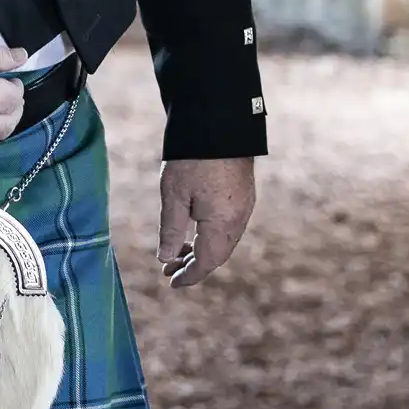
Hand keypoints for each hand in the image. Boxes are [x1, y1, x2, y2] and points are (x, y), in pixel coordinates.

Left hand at [156, 157, 255, 287]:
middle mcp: (238, 219)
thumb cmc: (191, 159)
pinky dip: (209, 235)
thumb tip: (164, 258)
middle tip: (168, 269)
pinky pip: (227, 226)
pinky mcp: (243, 195)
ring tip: (175, 252)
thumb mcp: (173, 195)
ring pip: (223, 240)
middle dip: (193, 264)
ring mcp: (244, 207)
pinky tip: (192, 231)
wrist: (217, 125)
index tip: (172, 283)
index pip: (207, 261)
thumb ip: (170, 229)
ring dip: (200, 249)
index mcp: (222, 224)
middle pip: (217, 254)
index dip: (190, 275)